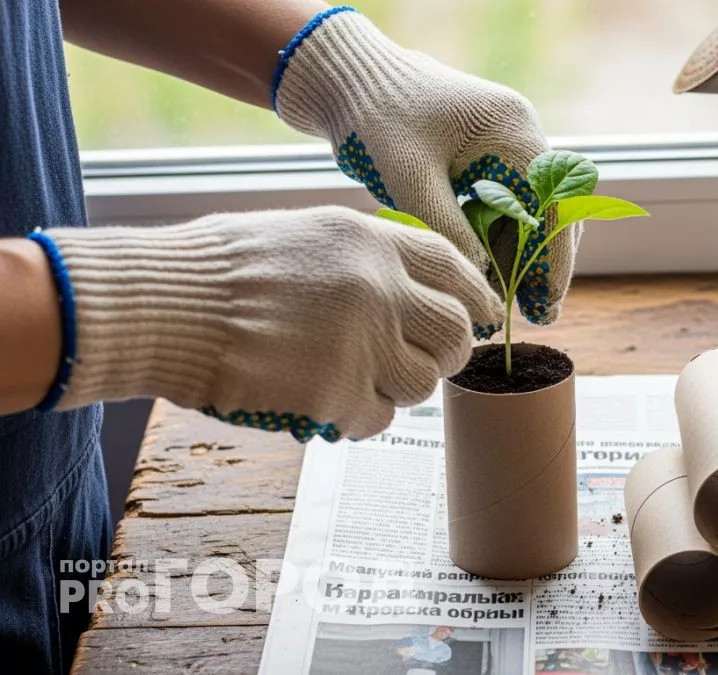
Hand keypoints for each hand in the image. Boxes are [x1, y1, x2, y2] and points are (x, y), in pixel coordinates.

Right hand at [39, 206, 502, 441]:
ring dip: (398, 388)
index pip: (455, 267)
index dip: (474, 296)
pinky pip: (377, 417)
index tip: (479, 316)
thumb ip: (366, 256)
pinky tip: (327, 402)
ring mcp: (362, 342)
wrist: (163, 306)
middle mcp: (379, 288)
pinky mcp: (337, 392)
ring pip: (424, 383)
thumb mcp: (304, 233)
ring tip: (357, 379)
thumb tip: (412, 287)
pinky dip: (359, 417)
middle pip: (456, 332)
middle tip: (420, 359)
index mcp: (371, 241)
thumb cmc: (219, 268)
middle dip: (446, 352)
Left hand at [273, 6, 579, 328]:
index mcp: (512, 131)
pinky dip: (499, 239)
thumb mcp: (411, 182)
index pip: (553, 205)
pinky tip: (486, 273)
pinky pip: (505, 203)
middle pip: (550, 210)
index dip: (553, 259)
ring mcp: (504, 142)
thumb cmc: (374, 118)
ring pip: (529, 211)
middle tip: (535, 314)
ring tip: (505, 301)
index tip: (544, 304)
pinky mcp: (484, 153)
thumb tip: (482, 287)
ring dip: (520, 255)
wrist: (345, 78)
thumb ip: (452, 233)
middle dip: (543, 263)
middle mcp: (518, 134)